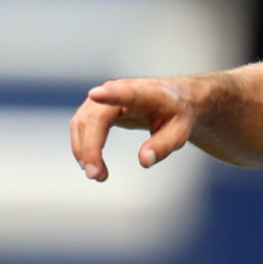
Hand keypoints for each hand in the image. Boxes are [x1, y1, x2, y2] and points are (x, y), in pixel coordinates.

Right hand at [70, 77, 196, 181]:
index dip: (111, 95)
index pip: (127, 93)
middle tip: (96, 175)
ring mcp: (106, 96)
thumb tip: (144, 161)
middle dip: (90, 147)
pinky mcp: (98, 106)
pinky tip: (92, 163)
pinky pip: (82, 125)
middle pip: (96, 117)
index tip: (95, 94)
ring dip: (83, 150)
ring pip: (82, 122)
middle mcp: (121, 89)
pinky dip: (83, 146)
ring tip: (98, 175)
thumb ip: (164, 145)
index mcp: (147, 93)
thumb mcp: (180, 131)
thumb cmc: (177, 114)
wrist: (174, 100)